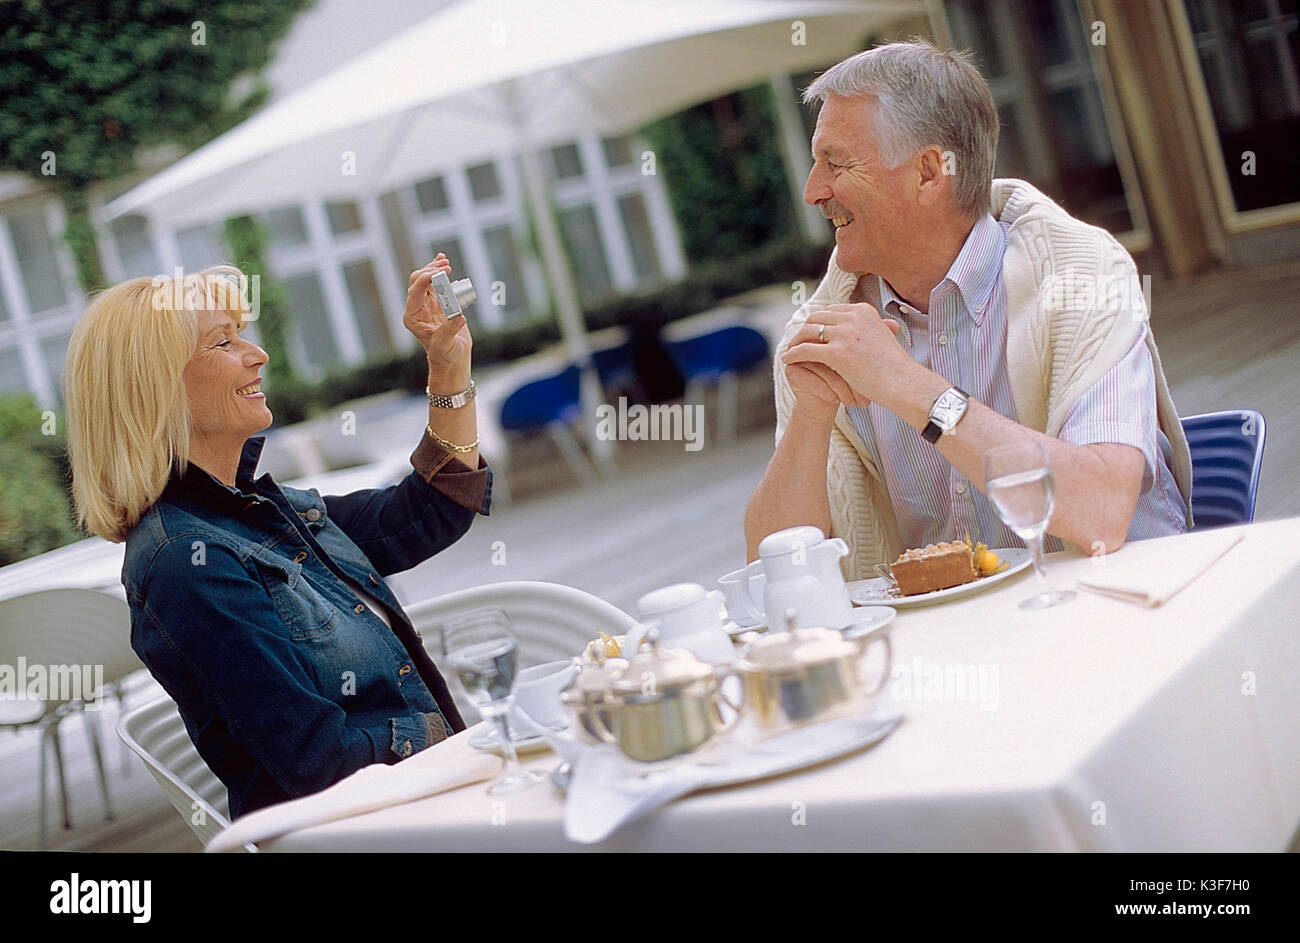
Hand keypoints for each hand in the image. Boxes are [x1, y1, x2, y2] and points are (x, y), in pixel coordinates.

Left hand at [404, 254, 471, 387]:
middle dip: (430, 271)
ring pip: (425, 280)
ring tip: (444, 261)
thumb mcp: (446, 344)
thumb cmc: (446, 356)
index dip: (426, 278)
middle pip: (417, 281)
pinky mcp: (437, 304)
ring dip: (434, 268)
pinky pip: (435, 284)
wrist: (452, 360)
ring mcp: (426, 305)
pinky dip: (439, 273)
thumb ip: (450, 329)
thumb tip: (458, 315)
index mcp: (413, 317)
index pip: (415, 291)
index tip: (442, 272)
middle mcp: (417, 309)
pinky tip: (445, 263)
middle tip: (446, 267)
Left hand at [781, 303, 906, 410]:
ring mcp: (844, 334)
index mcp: (863, 311)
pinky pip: (806, 350)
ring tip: (790, 350)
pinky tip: (788, 360)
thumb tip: (863, 330)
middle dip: (805, 329)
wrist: (903, 383)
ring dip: (796, 341)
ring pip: (808, 331)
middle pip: (817, 318)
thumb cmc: (895, 367)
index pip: (832, 310)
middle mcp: (853, 317)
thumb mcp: (884, 337)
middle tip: (797, 341)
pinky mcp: (836, 352)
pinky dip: (794, 354)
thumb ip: (872, 329)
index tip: (811, 331)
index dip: (819, 321)